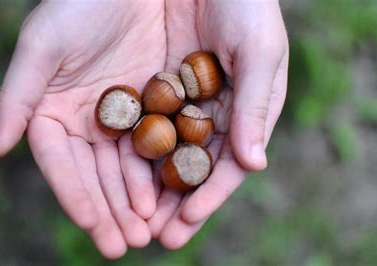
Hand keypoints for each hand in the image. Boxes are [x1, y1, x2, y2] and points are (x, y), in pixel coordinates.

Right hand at [0, 1, 166, 257]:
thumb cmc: (80, 5)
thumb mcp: (42, 45)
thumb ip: (17, 96)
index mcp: (55, 112)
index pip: (61, 164)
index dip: (75, 195)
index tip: (92, 226)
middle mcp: (87, 120)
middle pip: (96, 174)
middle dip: (110, 210)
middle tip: (124, 244)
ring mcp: (122, 116)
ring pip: (127, 168)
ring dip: (136, 202)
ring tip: (148, 232)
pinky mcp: (154, 107)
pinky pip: (159, 146)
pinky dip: (162, 174)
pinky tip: (171, 199)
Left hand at [147, 0, 288, 248]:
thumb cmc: (244, 3)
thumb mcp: (258, 51)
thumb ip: (254, 106)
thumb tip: (255, 166)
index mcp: (241, 111)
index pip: (226, 163)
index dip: (209, 194)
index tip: (187, 222)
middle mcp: (208, 113)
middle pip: (191, 168)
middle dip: (176, 205)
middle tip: (158, 239)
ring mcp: (177, 102)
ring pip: (163, 155)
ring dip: (150, 190)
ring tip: (136, 224)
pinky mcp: (148, 87)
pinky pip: (138, 125)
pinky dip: (130, 155)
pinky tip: (117, 180)